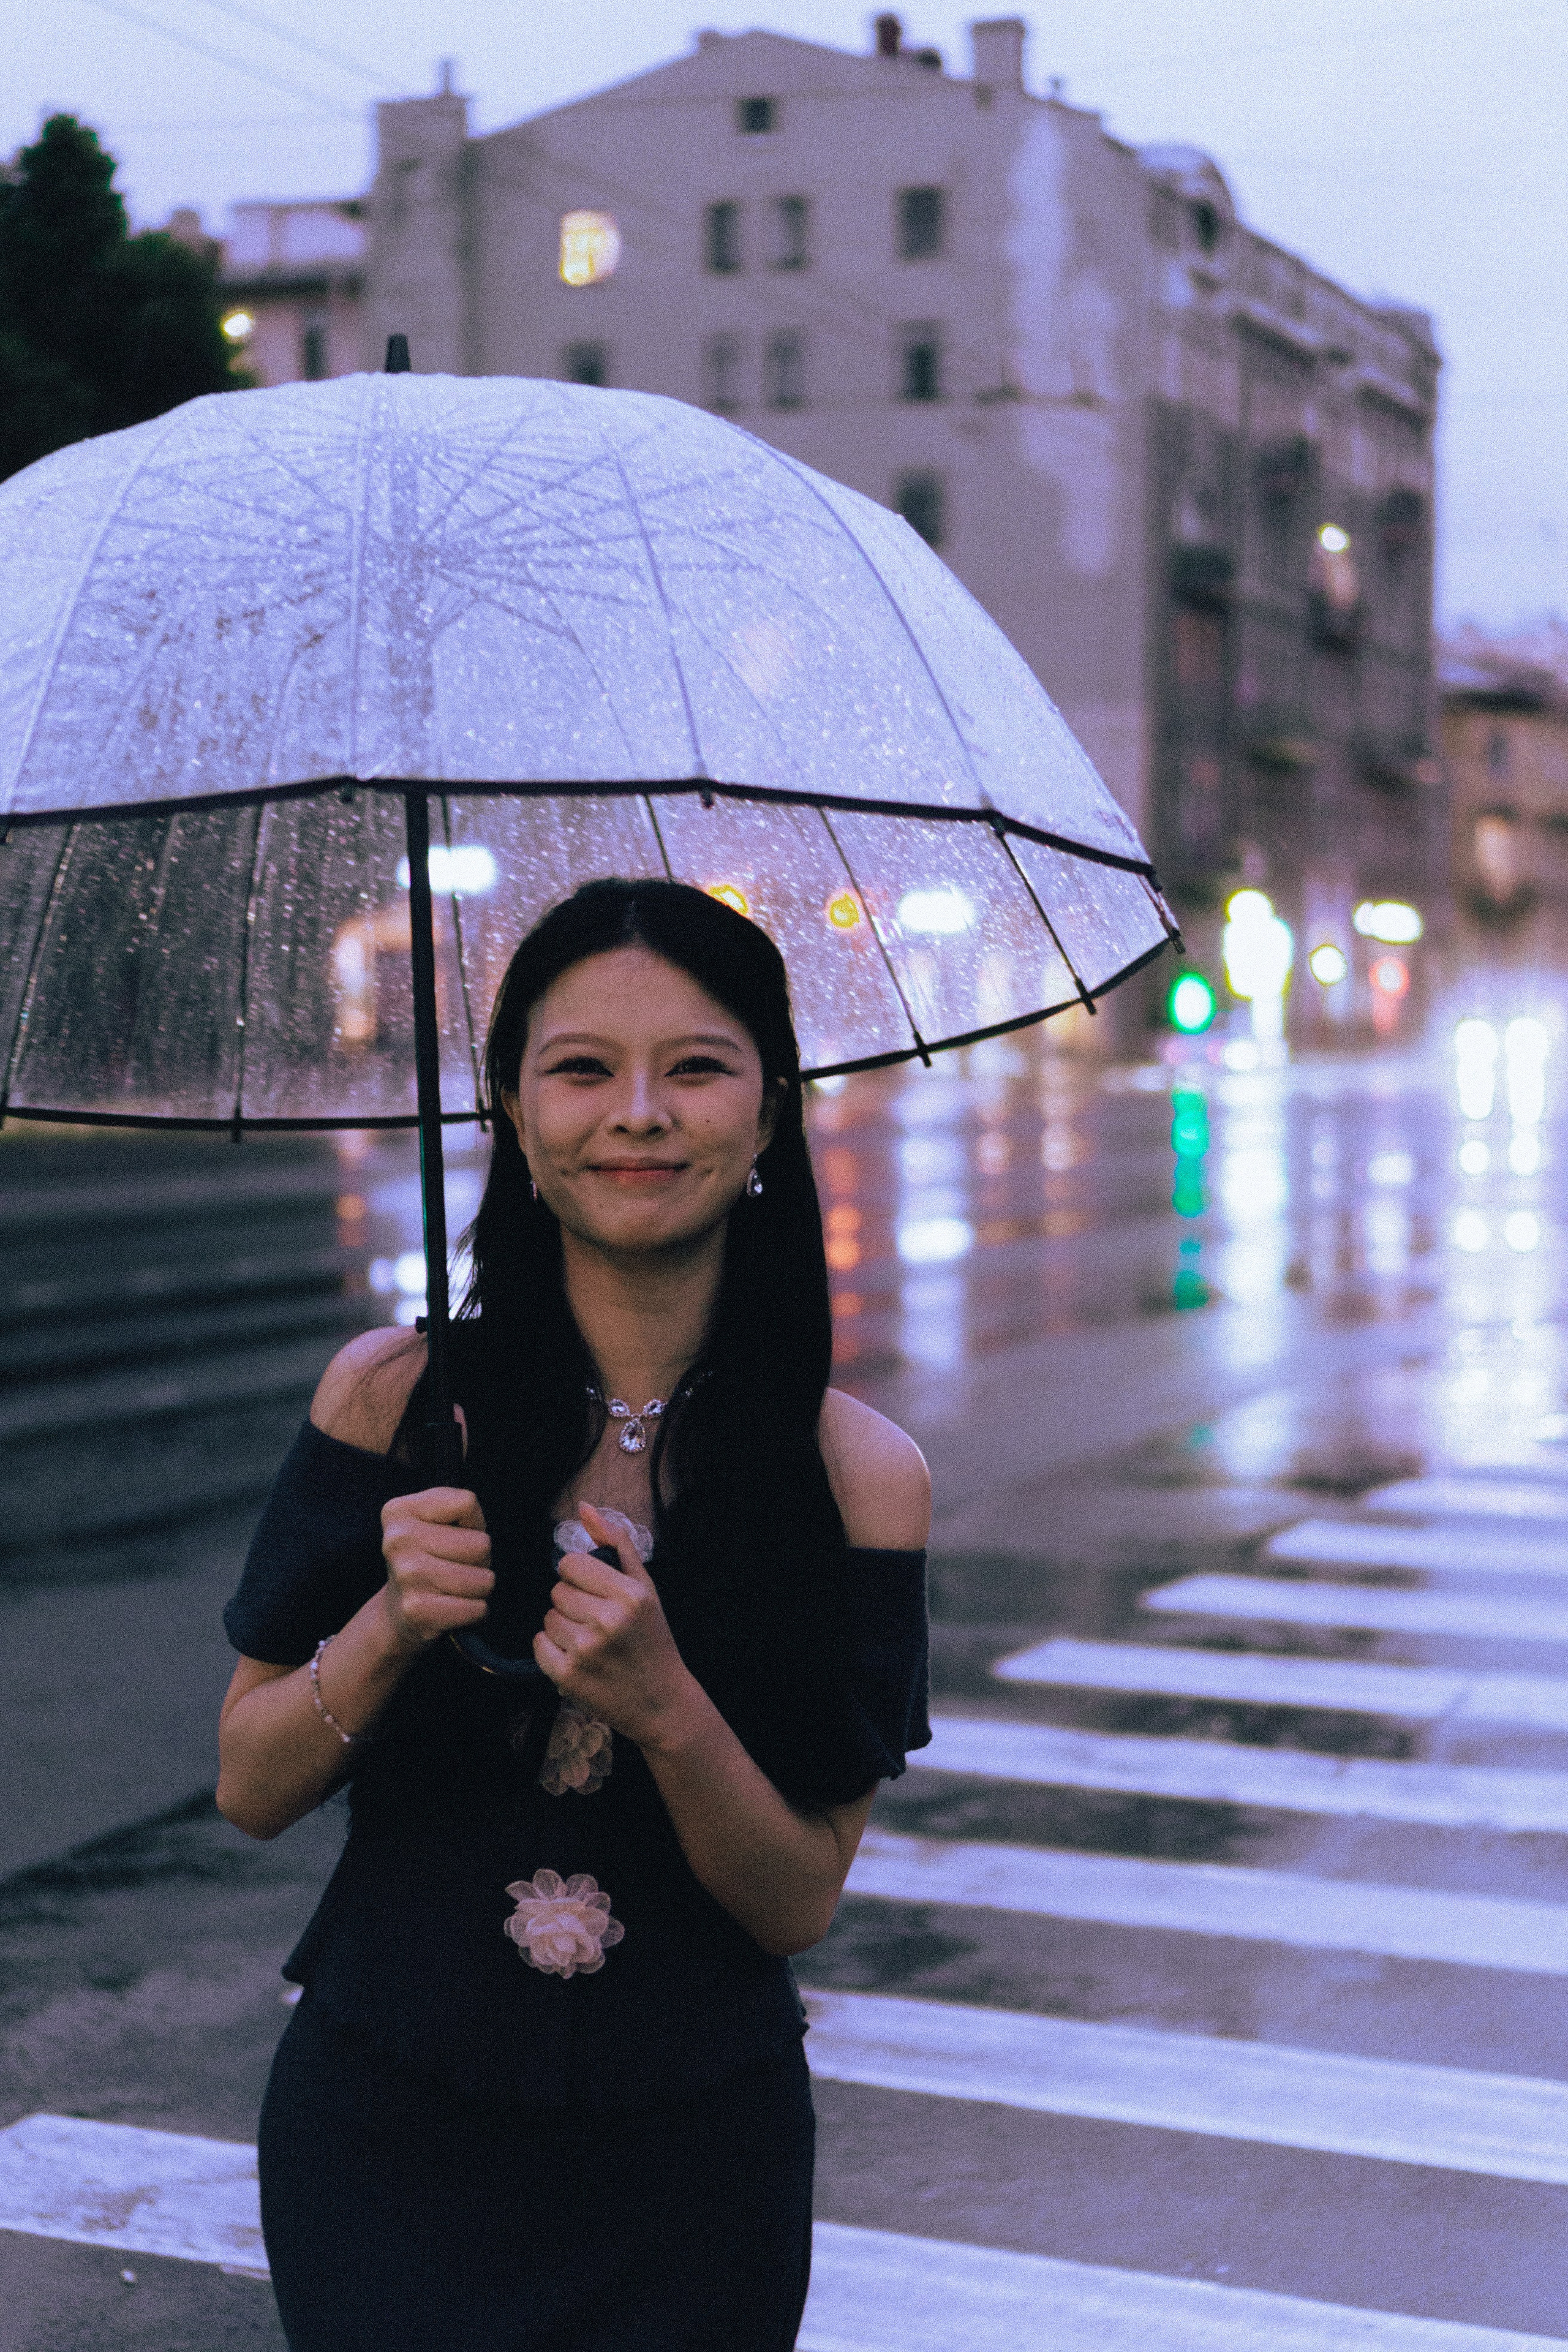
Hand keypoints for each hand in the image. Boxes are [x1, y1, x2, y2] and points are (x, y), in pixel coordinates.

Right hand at [379, 1486, 492, 1654]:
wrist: (397, 1611)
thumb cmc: (432, 1557)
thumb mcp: (441, 1520)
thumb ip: (464, 1510)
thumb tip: (480, 1544)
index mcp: (399, 1511)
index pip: (467, 1503)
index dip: (473, 1523)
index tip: (453, 1536)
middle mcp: (397, 1540)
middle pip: (481, 1545)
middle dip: (479, 1560)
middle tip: (454, 1567)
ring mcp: (405, 1575)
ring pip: (483, 1579)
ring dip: (478, 1588)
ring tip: (454, 1587)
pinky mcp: (417, 1610)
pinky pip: (477, 1608)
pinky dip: (475, 1612)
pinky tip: (452, 1608)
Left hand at [535, 1500, 698, 1747]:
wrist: (662, 1702)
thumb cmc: (653, 1639)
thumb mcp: (645, 1587)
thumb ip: (616, 1543)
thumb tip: (583, 1507)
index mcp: (629, 1594)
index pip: (570, 1564)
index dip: (579, 1577)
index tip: (596, 1594)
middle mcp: (607, 1620)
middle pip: (557, 1591)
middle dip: (572, 1603)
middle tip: (596, 1622)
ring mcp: (585, 1650)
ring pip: (547, 1617)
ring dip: (563, 1627)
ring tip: (589, 1642)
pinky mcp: (568, 1675)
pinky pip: (538, 1644)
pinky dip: (551, 1649)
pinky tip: (576, 1657)